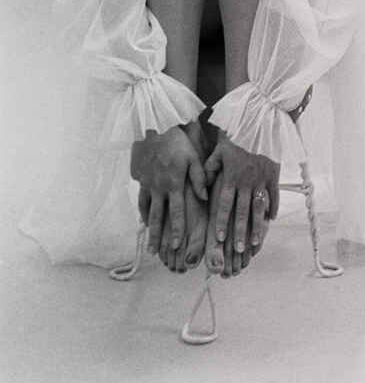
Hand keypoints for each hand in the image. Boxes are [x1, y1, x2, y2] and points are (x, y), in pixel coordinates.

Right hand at [129, 123, 207, 271]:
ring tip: (149, 244)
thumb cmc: (178, 141)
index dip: (177, 229)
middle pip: (159, 217)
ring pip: (148, 211)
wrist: (154, 128)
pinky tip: (145, 221)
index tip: (177, 245)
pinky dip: (143, 212)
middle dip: (158, 237)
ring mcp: (148, 185)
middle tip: (157, 253)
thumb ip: (199, 178)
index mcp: (174, 184)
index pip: (177, 212)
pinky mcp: (142, 179)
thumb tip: (205, 197)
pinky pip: (141, 200)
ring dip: (149, 229)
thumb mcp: (193, 156)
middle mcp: (159, 188)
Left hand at [202, 135, 279, 276]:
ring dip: (257, 226)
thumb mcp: (218, 150)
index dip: (221, 222)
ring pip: (259, 207)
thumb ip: (209, 170)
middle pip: (243, 211)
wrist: (260, 121)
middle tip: (239, 249)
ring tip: (255, 242)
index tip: (218, 238)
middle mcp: (246, 181)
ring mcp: (262, 179)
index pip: (224, 205)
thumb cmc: (236, 135)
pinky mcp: (274, 174)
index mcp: (231, 177)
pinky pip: (274, 194)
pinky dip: (273, 207)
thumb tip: (202, 189)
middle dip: (240, 232)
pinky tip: (271, 220)